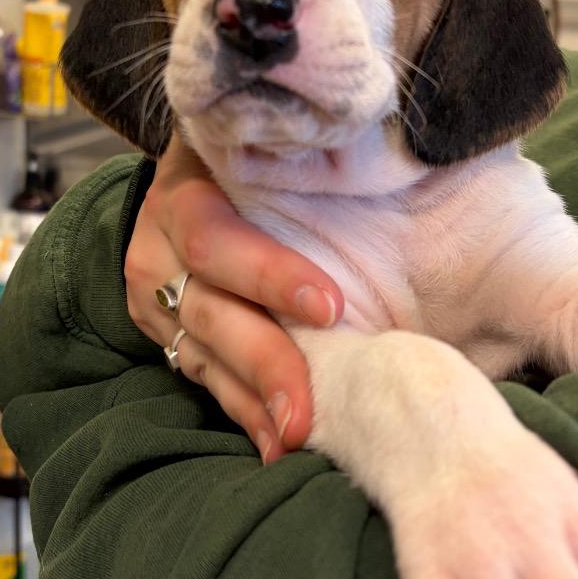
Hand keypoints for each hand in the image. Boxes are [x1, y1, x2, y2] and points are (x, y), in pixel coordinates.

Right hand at [125, 133, 344, 461]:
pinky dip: (244, 409)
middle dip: (263, 355)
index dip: (267, 272)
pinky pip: (204, 374)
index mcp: (191, 176)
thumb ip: (329, 145)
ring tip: (296, 435)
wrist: (212, 167)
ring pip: (202, 349)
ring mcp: (157, 285)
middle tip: (306, 405)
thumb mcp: (288, 136)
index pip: (217, 231)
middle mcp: (162, 232)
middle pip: (207, 303)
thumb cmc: (277, 151)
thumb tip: (420, 154)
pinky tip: (277, 442)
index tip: (330, 306)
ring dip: (251, 395)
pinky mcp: (169, 328)